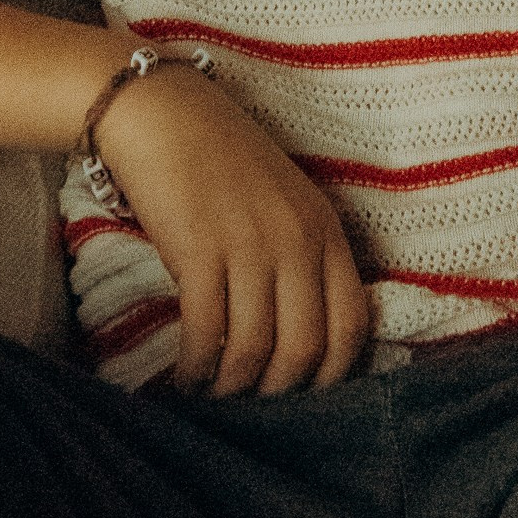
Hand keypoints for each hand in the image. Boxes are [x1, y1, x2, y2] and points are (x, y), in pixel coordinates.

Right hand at [85, 58, 370, 394]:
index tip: (301, 394)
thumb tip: (303, 341)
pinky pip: (206, 334)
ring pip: (253, 352)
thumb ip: (303, 260)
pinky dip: (194, 369)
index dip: (331, 375)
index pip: (352, 324)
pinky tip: (183, 376)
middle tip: (249, 403)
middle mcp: (296, 239)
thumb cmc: (224, 162)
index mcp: (325, 229)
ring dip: (230, 388)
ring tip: (211, 393)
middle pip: (304, 350)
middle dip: (276, 393)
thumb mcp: (286, 205)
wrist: (165, 114)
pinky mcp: (199, 251)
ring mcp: (250, 245)